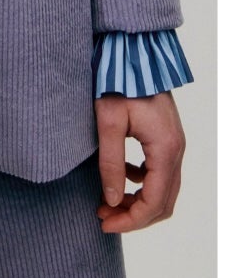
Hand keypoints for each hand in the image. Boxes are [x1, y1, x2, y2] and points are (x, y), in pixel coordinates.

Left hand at [94, 89, 183, 231]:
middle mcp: (176, 150)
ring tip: (106, 202)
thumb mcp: (107, 122)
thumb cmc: (118, 81)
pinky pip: (159, 173)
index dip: (131, 220)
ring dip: (137, 201)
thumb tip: (112, 199)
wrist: (132, 54)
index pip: (154, 201)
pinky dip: (140, 184)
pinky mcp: (165, 139)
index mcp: (165, 149)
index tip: (104, 224)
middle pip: (163, 201)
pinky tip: (118, 177)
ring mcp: (173, 145)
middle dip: (134, 215)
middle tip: (102, 217)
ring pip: (163, 189)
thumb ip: (111, 163)